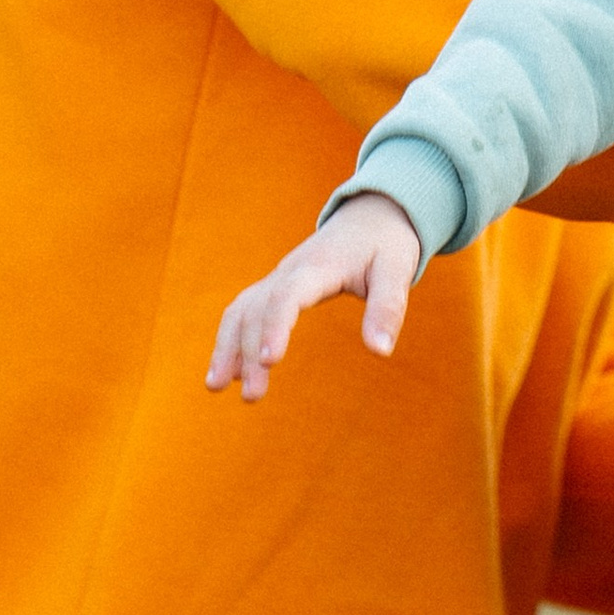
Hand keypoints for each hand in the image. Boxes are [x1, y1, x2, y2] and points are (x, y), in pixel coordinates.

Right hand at [206, 192, 423, 398]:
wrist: (369, 216)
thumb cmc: (385, 245)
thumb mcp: (397, 270)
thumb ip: (388, 308)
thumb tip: (380, 352)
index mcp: (319, 266)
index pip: (288, 295)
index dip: (276, 326)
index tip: (269, 360)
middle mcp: (289, 271)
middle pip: (258, 309)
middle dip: (248, 352)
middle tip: (251, 397)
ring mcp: (277, 278)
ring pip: (241, 310)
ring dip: (227, 347)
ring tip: (216, 387)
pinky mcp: (275, 287)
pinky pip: (243, 311)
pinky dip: (230, 339)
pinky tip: (228, 374)